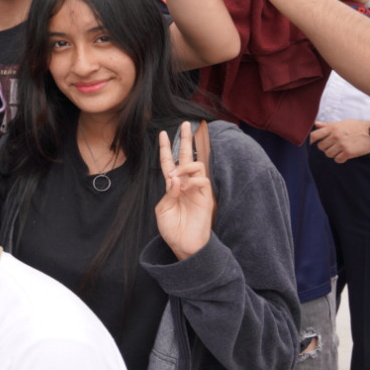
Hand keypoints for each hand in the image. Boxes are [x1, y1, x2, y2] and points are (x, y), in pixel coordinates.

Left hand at [155, 121, 214, 260]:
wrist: (184, 245)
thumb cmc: (172, 229)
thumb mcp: (163, 210)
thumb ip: (168, 192)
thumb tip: (175, 177)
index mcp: (172, 185)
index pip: (169, 162)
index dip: (166, 148)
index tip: (163, 133)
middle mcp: (185, 183)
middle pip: (186, 156)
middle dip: (185, 140)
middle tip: (185, 124)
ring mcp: (196, 189)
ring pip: (197, 165)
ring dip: (185, 165)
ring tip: (176, 174)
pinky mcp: (206, 197)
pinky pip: (203, 180)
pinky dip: (192, 180)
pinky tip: (185, 186)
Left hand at [311, 118, 369, 162]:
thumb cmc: (357, 126)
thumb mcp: (342, 122)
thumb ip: (328, 125)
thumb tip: (316, 124)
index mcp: (332, 128)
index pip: (314, 135)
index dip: (311, 141)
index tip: (313, 143)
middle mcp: (335, 136)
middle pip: (321, 147)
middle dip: (326, 148)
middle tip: (334, 146)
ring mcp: (341, 144)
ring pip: (328, 154)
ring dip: (333, 154)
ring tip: (340, 150)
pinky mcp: (348, 152)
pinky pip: (337, 159)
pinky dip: (340, 159)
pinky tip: (345, 155)